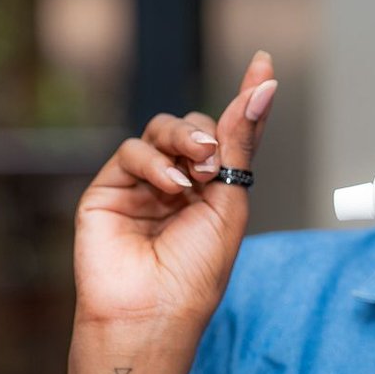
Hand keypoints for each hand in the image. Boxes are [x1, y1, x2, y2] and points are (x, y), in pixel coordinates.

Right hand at [72, 51, 277, 330]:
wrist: (155, 311)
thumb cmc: (198, 270)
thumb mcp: (231, 200)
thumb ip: (240, 142)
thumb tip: (263, 87)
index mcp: (215, 187)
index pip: (232, 132)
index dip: (247, 97)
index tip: (265, 63)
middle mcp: (180, 181)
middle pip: (195, 125)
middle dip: (208, 132)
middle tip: (212, 160)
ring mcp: (143, 183)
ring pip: (162, 129)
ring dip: (183, 139)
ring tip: (196, 171)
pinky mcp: (109, 189)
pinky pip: (132, 151)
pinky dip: (154, 162)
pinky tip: (170, 187)